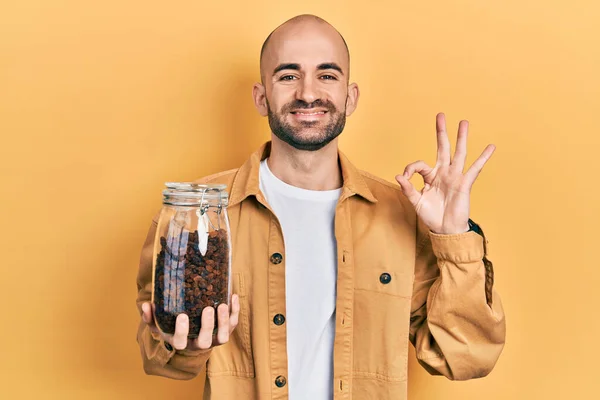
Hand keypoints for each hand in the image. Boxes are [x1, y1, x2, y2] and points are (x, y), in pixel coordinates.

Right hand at [141, 295, 239, 350]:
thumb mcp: (160, 324)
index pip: (180, 342)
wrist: (191, 333)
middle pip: (205, 341)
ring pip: (223, 336)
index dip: (181, 331)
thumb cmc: (173, 326)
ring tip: (222, 304)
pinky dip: (235, 311)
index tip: (182, 315)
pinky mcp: (225, 331)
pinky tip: (232, 296)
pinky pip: (233, 324)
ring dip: (224, 321)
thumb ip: (151, 316)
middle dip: (207, 325)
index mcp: (181, 342)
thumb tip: (146, 305)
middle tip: (208, 309)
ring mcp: (214, 339)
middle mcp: (198, 344)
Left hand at [395, 113, 494, 233]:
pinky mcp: (464, 183)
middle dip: (441, 132)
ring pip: (458, 153)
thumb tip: (398, 176)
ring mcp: (454, 176)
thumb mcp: (416, 202)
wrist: (445, 229)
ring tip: (464, 122)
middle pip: (442, 148)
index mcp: (430, 176)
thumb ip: (408, 189)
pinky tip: (490, 147)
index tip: (404, 179)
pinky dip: (483, 158)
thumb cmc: (431, 216)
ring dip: (461, 138)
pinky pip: (475, 169)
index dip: (409, 170)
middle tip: (440, 115)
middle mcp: (443, 173)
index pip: (418, 164)